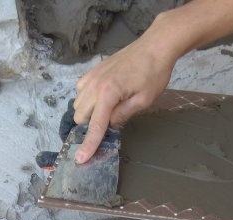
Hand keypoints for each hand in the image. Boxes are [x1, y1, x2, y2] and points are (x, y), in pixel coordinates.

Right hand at [72, 28, 177, 162]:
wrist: (154, 47)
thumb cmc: (153, 73)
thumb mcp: (143, 100)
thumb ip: (123, 115)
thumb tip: (109, 126)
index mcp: (108, 93)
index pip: (95, 125)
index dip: (88, 144)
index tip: (80, 159)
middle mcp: (94, 84)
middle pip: (80, 116)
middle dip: (90, 126)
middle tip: (109, 125)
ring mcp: (91, 76)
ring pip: (77, 104)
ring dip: (88, 113)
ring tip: (107, 110)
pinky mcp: (92, 71)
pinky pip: (80, 91)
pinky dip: (86, 99)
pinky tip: (102, 98)